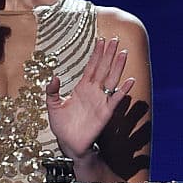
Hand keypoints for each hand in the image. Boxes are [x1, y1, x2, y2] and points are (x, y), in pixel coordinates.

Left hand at [45, 36, 135, 160]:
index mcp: (82, 88)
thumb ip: (53, 91)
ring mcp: (101, 100)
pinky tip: (130, 80)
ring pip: (111, 79)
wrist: (69, 142)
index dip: (96, 54)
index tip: (101, 40)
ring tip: (123, 53)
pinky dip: (123, 90)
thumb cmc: (61, 124)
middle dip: (109, 54)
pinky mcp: (106, 112)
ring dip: (118, 66)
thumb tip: (54, 77)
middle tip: (115, 40)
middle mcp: (93, 91)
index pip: (91, 67)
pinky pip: (116, 99)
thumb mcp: (53, 105)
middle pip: (103, 68)